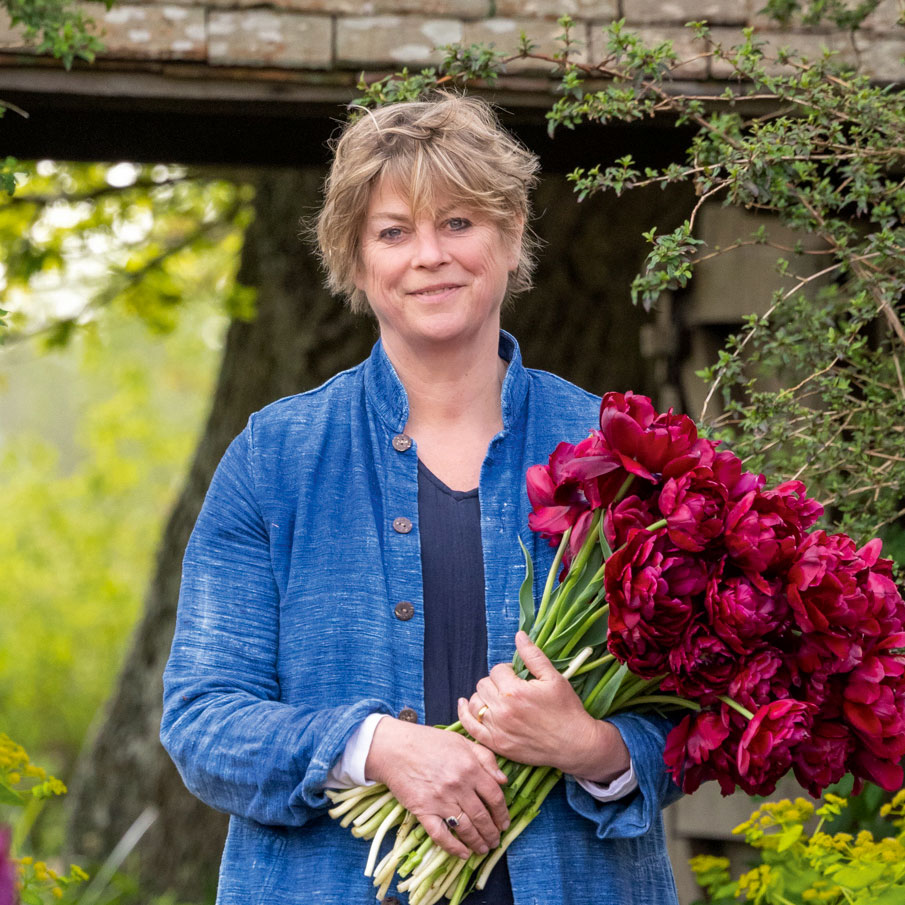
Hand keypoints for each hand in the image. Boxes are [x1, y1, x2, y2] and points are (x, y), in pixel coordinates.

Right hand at [364, 717, 509, 858]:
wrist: (395, 748)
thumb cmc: (428, 742)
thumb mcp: (461, 741)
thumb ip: (485, 758)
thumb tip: (503, 780)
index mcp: (470, 768)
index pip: (495, 797)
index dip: (502, 813)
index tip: (504, 823)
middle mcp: (459, 786)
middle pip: (482, 816)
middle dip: (492, 833)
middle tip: (496, 841)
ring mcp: (441, 800)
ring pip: (466, 829)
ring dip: (478, 843)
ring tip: (483, 849)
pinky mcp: (423, 811)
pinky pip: (441, 835)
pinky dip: (454, 848)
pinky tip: (463, 854)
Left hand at [458, 631, 629, 782]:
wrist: (575, 744)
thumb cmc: (566, 709)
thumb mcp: (553, 678)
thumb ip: (533, 656)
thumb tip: (519, 635)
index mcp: (515, 691)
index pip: (497, 670)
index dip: (508, 671)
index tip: (519, 677)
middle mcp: (502, 710)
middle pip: (483, 684)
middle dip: (496, 683)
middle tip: (511, 688)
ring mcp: (497, 730)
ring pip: (475, 703)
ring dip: (483, 697)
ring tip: (498, 699)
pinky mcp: (496, 744)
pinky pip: (470, 726)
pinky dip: (464, 714)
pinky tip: (464, 704)